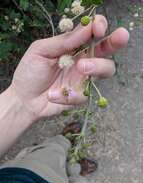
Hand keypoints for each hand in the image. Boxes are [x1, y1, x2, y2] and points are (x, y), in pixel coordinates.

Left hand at [11, 15, 128, 118]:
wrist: (25, 99)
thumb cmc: (30, 72)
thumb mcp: (41, 51)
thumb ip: (63, 41)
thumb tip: (86, 28)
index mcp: (72, 47)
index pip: (92, 33)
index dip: (99, 27)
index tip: (98, 28)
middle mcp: (82, 60)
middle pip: (106, 50)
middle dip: (115, 42)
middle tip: (121, 36)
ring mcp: (83, 78)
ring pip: (106, 70)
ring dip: (97, 66)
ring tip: (81, 67)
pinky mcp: (81, 95)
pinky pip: (84, 93)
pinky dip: (68, 95)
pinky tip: (52, 95)